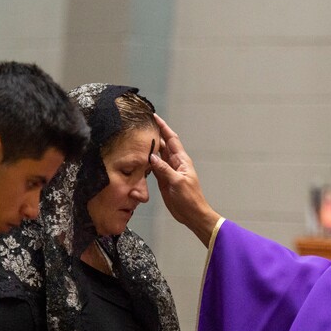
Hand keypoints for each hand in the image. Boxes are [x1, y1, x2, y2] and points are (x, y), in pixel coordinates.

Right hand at [150, 114, 221, 245]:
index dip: (163, 127)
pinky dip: (147, 161)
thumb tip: (152, 157)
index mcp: (181, 160)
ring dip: (150, 147)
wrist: (192, 214)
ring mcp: (168, 171)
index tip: (154, 117)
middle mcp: (175, 163)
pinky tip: (140, 157)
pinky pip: (154, 167)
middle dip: (155, 134)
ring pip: (157, 155)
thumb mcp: (177, 182)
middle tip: (142, 125)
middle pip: (163, 144)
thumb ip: (164, 169)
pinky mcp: (163, 180)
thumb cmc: (190, 199)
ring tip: (138, 138)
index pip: (172, 139)